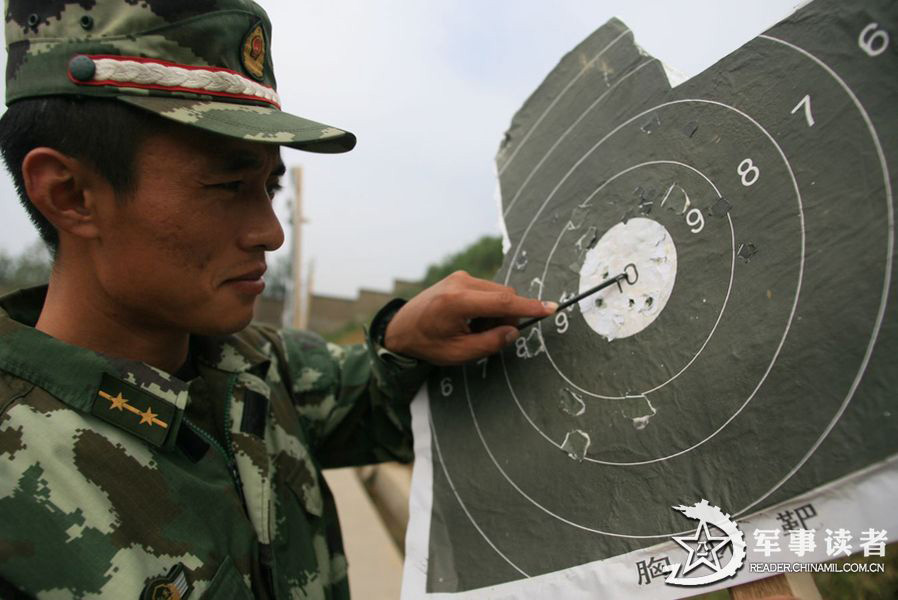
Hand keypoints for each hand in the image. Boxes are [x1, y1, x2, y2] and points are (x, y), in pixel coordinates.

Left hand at [384, 271, 555, 365]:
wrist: (401, 327)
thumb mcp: (458, 353)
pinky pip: (488, 291)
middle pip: (504, 296)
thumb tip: (514, 332)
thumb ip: (489, 344)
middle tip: (488, 337)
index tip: (550, 308)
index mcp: (457, 302)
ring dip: (496, 313)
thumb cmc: (426, 344)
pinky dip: (487, 307)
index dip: (529, 307)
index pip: (502, 303)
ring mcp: (460, 277)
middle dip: (506, 318)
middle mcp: (460, 282)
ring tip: (473, 329)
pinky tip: (470, 320)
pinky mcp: (461, 277)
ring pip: (498, 293)